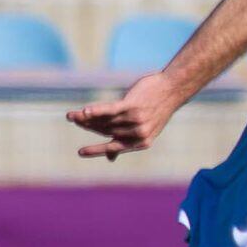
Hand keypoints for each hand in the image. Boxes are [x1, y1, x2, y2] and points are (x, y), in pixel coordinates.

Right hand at [70, 71, 187, 159]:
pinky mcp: (133, 106)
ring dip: (86, 117)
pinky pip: (111, 110)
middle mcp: (138, 133)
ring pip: (105, 120)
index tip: (80, 152)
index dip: (96, 150)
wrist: (174, 89)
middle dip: (87, 125)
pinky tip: (85, 111)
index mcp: (141, 142)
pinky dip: (97, 111)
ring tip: (72, 115)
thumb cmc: (157, 109)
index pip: (113, 146)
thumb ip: (127, 141)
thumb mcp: (146, 129)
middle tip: (72, 119)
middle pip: (106, 130)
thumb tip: (110, 158)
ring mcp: (136, 120)